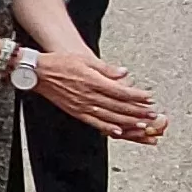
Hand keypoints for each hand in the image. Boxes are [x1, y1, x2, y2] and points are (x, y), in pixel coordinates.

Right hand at [36, 46, 166, 142]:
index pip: (120, 91)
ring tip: (142, 125)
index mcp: (92, 81)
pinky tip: (118, 132)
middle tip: (152, 115)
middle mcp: (88, 96)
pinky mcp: (76, 112)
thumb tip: (124, 73)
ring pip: (109, 117)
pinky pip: (94, 123)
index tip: (149, 98)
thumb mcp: (85, 59)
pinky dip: (108, 128)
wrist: (38, 73)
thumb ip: (106, 68)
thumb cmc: (60, 63)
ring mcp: (82, 106)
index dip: (137, 96)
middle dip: (138, 111)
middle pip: (118, 106)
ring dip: (127, 122)